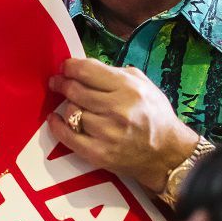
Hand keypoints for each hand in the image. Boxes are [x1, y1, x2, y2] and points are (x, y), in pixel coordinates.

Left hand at [48, 58, 197, 193]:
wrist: (166, 154)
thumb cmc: (154, 115)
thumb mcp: (143, 85)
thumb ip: (115, 73)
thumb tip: (85, 68)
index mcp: (128, 88)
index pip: (87, 71)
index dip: (70, 66)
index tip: (65, 67)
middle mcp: (117, 109)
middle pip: (75, 90)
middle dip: (62, 83)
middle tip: (57, 82)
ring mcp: (106, 133)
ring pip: (70, 112)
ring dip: (66, 105)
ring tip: (70, 103)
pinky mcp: (98, 154)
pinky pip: (67, 136)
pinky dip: (56, 126)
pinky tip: (54, 119)